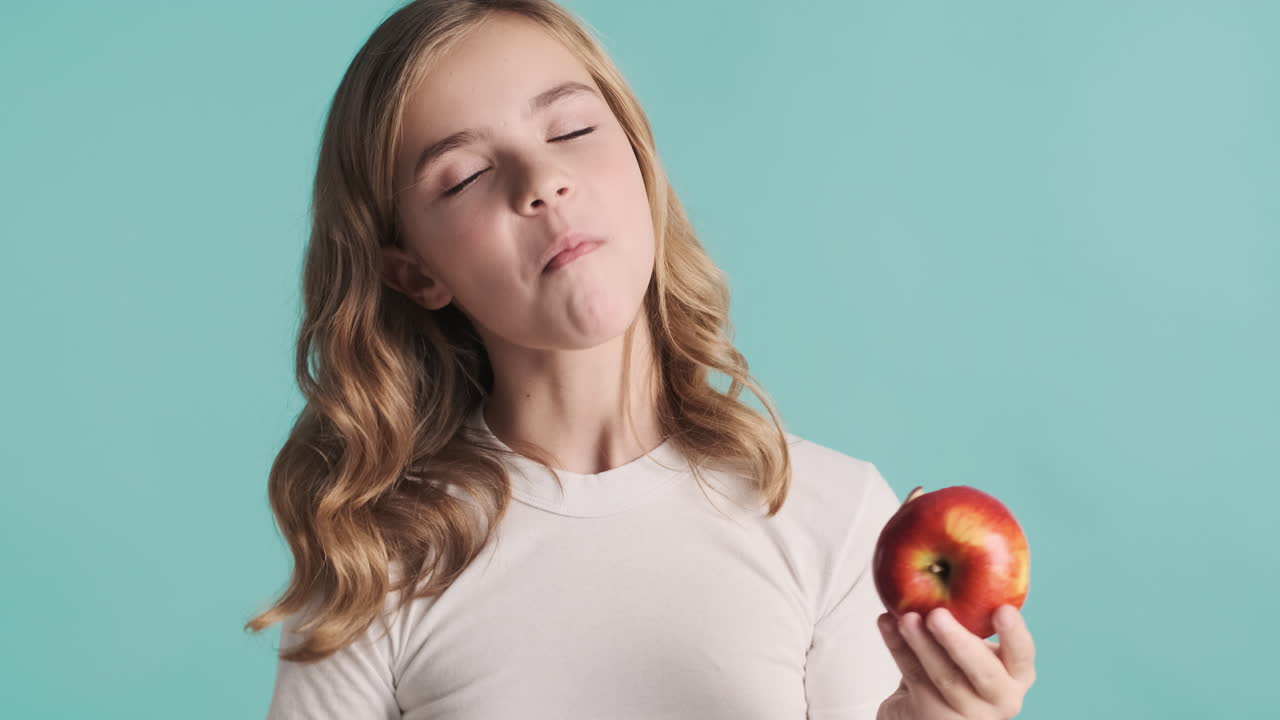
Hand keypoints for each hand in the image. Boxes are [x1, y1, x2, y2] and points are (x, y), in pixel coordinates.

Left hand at [874, 605, 1035, 719]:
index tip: (1003, 609)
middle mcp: (1000, 698)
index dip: (1015, 634)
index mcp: (1016, 674)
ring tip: (904, 616)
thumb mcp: (971, 645)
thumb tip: (942, 562)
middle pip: (983, 673)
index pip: (1022, 654)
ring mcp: (968, 713)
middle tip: (936, 614)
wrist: (924, 709)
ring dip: (920, 643)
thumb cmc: (956, 666)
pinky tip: (887, 623)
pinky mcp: (933, 717)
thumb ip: (968, 618)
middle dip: (958, 641)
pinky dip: (897, 647)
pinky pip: (913, 677)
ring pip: (943, 677)